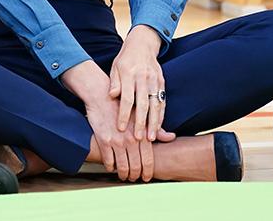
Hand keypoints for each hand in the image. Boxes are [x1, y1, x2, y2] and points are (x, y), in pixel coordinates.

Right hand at [61, 60, 149, 180]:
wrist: (101, 95)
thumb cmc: (122, 104)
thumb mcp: (141, 114)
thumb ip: (156, 128)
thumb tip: (171, 137)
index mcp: (142, 133)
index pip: (148, 159)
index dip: (148, 172)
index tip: (146, 177)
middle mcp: (131, 139)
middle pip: (136, 166)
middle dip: (135, 175)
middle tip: (133, 178)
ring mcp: (117, 141)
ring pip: (122, 166)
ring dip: (123, 174)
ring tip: (123, 175)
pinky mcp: (104, 141)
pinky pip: (108, 161)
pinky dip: (110, 167)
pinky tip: (112, 167)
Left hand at [108, 25, 168, 141]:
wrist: (142, 45)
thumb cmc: (125, 59)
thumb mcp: (115, 67)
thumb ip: (114, 82)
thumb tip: (112, 95)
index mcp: (128, 73)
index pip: (126, 98)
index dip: (124, 114)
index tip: (121, 128)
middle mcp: (143, 77)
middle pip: (142, 104)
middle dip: (140, 123)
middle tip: (137, 139)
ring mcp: (154, 80)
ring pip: (155, 104)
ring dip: (153, 122)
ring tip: (150, 137)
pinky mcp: (162, 82)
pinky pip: (162, 101)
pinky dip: (161, 115)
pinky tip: (158, 126)